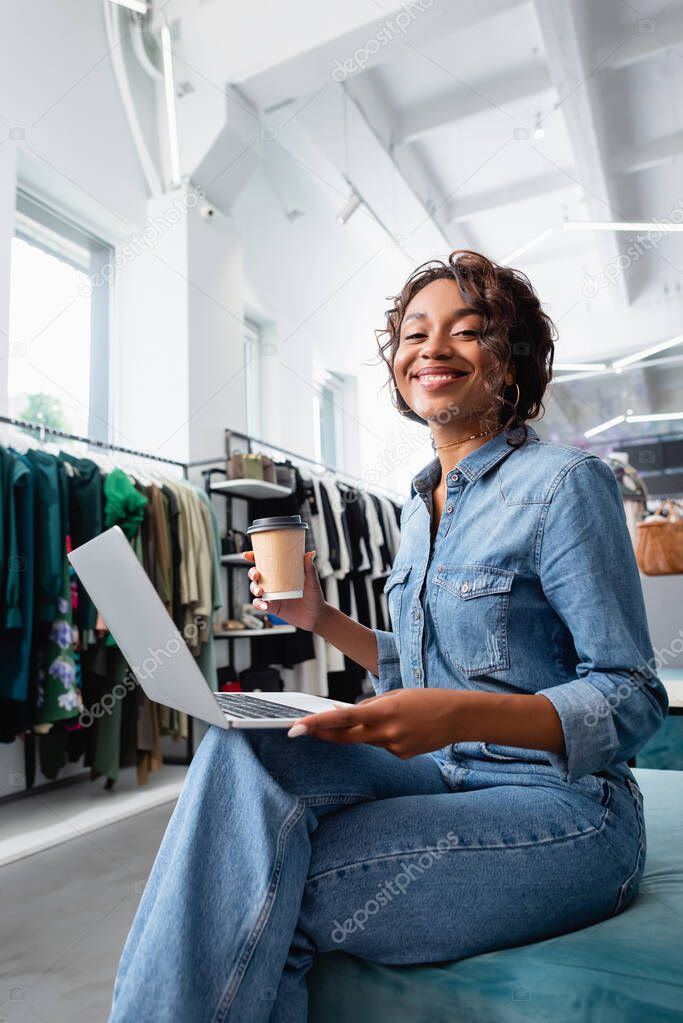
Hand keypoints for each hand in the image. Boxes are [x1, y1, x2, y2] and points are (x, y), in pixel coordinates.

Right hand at [246, 549, 327, 631]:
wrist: (316, 616)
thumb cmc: (314, 596)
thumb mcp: (312, 581)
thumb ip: (310, 568)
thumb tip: (310, 553)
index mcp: (281, 573)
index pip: (265, 563)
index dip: (253, 558)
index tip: (247, 555)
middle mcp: (274, 583)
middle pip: (256, 575)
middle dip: (252, 574)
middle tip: (256, 575)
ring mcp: (271, 595)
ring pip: (255, 589)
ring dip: (254, 588)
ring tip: (260, 591)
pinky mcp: (272, 608)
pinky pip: (260, 605)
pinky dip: (258, 604)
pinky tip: (264, 605)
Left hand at [287, 688, 462, 758]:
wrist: (458, 717)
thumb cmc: (426, 700)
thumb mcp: (395, 696)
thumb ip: (368, 708)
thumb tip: (343, 714)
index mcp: (385, 711)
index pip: (343, 719)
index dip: (318, 724)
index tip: (297, 726)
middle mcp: (387, 732)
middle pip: (345, 737)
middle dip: (322, 733)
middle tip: (300, 729)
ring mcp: (394, 747)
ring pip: (364, 740)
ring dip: (360, 731)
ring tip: (385, 715)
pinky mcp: (401, 756)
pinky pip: (382, 745)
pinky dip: (382, 735)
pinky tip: (403, 726)